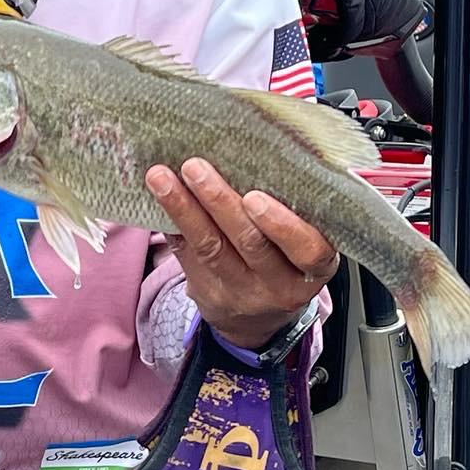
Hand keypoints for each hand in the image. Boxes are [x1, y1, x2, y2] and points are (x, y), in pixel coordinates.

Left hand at [145, 158, 338, 351]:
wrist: (258, 317)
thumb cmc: (285, 260)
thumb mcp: (303, 246)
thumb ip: (292, 211)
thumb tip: (255, 152)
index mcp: (313, 267)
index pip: (307, 251)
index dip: (282, 226)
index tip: (255, 197)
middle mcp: (279, 285)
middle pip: (250, 244)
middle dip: (219, 202)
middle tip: (195, 167)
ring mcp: (241, 292)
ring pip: (210, 248)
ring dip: (184, 208)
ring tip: (162, 177)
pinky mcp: (207, 293)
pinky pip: (186, 255)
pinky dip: (171, 223)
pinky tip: (157, 197)